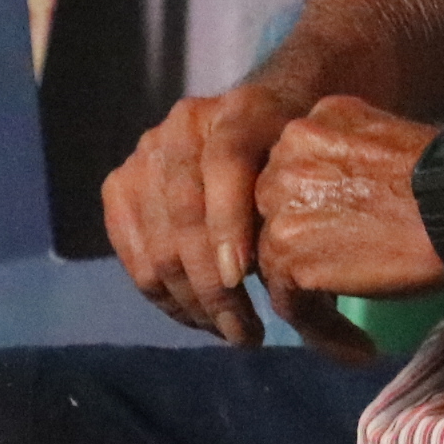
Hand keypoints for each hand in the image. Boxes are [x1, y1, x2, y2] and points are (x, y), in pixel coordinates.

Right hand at [99, 78, 316, 346]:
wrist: (266, 122)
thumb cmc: (302, 161)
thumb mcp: (319, 178)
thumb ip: (311, 224)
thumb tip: (322, 313)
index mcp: (243, 109)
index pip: (226, 160)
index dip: (228, 221)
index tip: (240, 278)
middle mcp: (186, 124)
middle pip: (185, 215)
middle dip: (213, 287)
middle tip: (246, 334)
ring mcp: (147, 153)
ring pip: (157, 244)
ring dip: (191, 303)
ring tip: (230, 331)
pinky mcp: (122, 184)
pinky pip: (133, 255)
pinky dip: (164, 296)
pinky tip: (199, 317)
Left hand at [257, 96, 443, 357]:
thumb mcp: (385, 145)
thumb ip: (349, 164)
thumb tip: (342, 205)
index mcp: (310, 123)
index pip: (294, 179)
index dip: (318, 217)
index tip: (350, 245)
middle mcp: (283, 155)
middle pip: (277, 218)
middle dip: (307, 258)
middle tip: (346, 289)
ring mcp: (279, 204)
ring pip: (278, 266)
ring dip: (315, 303)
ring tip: (355, 336)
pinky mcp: (286, 253)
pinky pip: (291, 305)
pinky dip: (325, 334)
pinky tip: (362, 350)